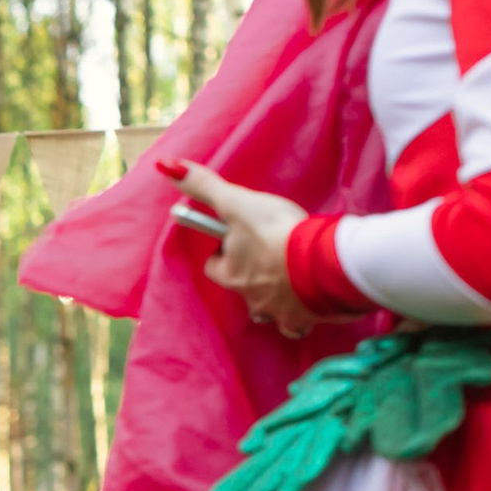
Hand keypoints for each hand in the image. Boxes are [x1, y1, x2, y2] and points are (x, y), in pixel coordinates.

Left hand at [171, 162, 315, 337]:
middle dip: (249, 275)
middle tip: (268, 254)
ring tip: (290, 277)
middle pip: (241, 288)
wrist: (324, 261)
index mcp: (231, 274)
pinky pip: (297, 324)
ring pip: (268, 309)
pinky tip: (309, 299)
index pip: (214, 266)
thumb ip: (204, 187)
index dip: (223, 252)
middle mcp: (250, 299)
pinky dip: (300, 314)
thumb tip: (166, 166)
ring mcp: (278, 312)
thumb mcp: (238, 203)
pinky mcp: (306, 318)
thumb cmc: (277, 232)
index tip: (238, 238)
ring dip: (274, 296)